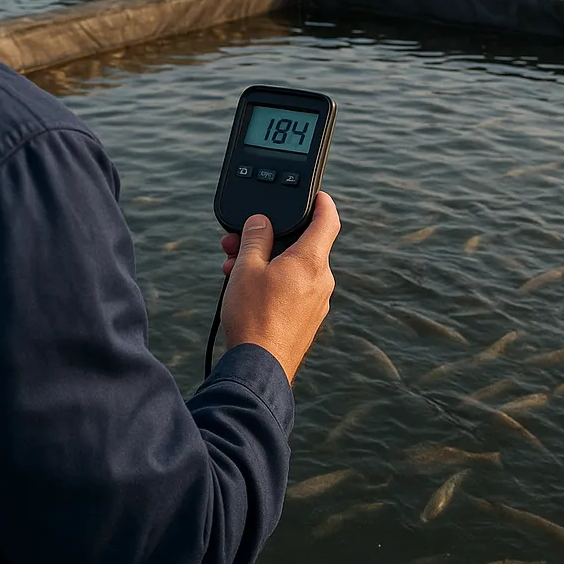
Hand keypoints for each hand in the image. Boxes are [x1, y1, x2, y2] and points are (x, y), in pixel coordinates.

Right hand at [219, 192, 339, 383]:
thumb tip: (261, 222)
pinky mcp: (307, 319)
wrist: (259, 368)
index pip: (328, 219)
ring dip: (267, 260)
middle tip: (241, 239)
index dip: (322, 202)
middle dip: (271, 237)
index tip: (315, 194)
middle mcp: (321, 279)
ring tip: (234, 266)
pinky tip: (247, 288)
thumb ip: (255, 237)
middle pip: (302, 244)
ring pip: (293, 268)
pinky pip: (293, 288)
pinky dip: (273, 280)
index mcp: (311, 260)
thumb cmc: (254, 317)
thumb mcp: (247, 268)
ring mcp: (316, 301)